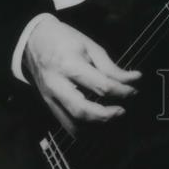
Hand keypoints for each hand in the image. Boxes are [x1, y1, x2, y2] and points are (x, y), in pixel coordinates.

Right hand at [23, 16, 140, 135]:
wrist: (34, 40)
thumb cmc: (64, 39)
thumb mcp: (90, 46)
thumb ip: (110, 67)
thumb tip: (132, 80)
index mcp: (69, 65)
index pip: (101, 86)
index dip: (122, 91)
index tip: (134, 91)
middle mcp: (57, 85)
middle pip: (83, 110)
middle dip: (106, 115)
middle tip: (122, 111)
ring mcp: (50, 98)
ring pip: (73, 124)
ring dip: (96, 126)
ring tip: (112, 117)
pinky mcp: (48, 105)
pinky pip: (66, 125)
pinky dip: (84, 129)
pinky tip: (97, 122)